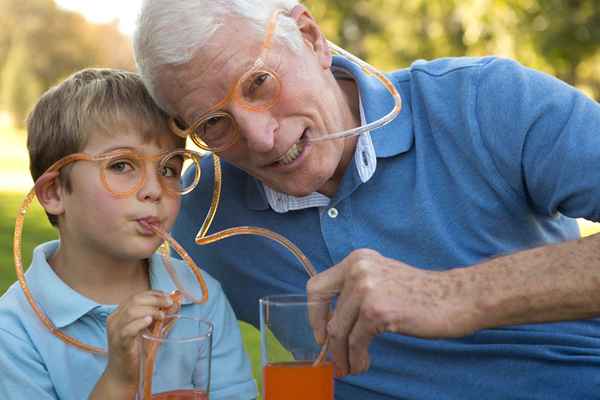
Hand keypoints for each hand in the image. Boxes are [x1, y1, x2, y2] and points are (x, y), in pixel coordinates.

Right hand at [104, 291, 173, 389]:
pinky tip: (150, 321)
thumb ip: (159, 317)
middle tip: (169, 303)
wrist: (122, 375)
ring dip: (150, 310)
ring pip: (131, 311)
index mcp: (120, 314)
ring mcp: (115, 330)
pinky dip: (140, 322)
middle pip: (135, 300)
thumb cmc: (136, 351)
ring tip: (162, 315)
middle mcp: (115, 319)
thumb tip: (175, 304)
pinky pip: (128, 328)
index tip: (168, 297)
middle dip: (155, 299)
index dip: (154, 294)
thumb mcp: (149, 331)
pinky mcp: (119, 342)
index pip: (137, 296)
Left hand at [307, 249, 478, 375]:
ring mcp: (367, 289)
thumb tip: (329, 323)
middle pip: (325, 312)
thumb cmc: (422, 294)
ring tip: (350, 366)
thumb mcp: (382, 279)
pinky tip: (362, 364)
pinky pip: (355, 342)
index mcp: (357, 259)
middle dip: (327, 340)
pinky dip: (356, 358)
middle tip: (334, 357)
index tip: (321, 332)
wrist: (457, 298)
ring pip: (338, 331)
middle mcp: (358, 269)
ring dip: (342, 355)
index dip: (314, 313)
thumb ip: (356, 292)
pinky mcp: (377, 311)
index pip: (317, 285)